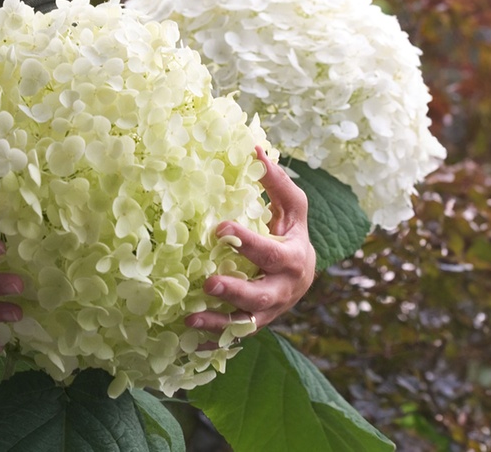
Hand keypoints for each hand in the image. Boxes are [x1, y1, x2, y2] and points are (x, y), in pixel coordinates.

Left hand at [186, 146, 315, 336]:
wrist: (302, 277)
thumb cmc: (291, 235)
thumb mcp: (292, 209)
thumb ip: (276, 183)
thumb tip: (254, 146)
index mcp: (292, 259)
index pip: (270, 252)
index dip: (247, 241)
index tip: (220, 228)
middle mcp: (282, 291)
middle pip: (261, 296)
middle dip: (235, 292)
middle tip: (207, 284)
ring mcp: (269, 313)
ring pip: (245, 323)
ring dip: (218, 324)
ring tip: (189, 321)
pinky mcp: (254, 325)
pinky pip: (234, 339)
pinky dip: (213, 344)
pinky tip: (188, 344)